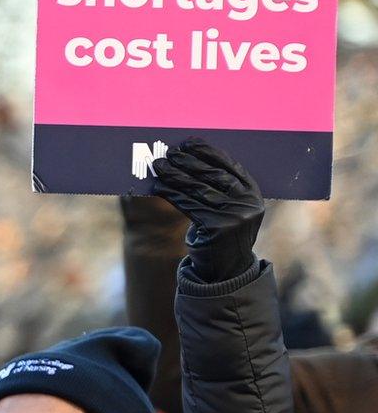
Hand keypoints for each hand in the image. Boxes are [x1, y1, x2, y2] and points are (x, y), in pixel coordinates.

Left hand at [150, 139, 264, 282]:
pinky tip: (159, 186)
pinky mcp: (217, 228)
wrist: (225, 269)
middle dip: (189, 162)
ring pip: (198, 189)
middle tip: (169, 152)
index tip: (190, 142)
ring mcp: (235, 216)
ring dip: (175, 176)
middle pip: (213, 175)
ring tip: (158, 166)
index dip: (208, 152)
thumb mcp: (228, 207)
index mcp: (253, 193)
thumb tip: (188, 159)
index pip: (230, 166)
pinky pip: (189, 206)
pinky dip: (171, 194)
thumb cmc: (220, 233)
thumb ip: (218, 187)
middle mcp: (248, 203)